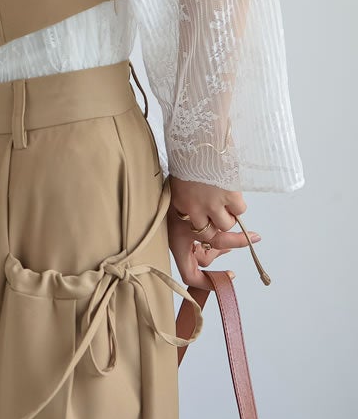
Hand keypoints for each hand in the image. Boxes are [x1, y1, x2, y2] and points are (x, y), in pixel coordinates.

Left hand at [167, 175, 261, 290]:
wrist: (191, 138)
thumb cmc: (182, 166)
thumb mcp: (175, 197)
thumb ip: (188, 220)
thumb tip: (211, 245)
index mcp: (174, 221)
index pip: (188, 270)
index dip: (207, 281)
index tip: (226, 276)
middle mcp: (192, 218)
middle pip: (215, 246)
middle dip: (229, 241)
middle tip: (244, 237)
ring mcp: (211, 207)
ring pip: (228, 227)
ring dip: (228, 216)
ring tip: (221, 196)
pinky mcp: (227, 195)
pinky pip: (239, 211)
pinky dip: (236, 202)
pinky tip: (227, 187)